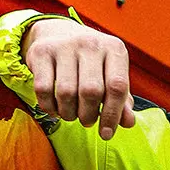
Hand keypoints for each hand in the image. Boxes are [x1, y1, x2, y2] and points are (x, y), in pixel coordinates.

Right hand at [21, 18, 135, 139]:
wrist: (60, 35)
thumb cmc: (94, 66)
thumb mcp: (112, 78)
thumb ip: (123, 102)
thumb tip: (128, 123)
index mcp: (114, 49)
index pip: (117, 86)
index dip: (112, 115)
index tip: (106, 134)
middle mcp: (90, 43)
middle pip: (91, 91)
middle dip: (88, 116)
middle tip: (87, 121)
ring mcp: (64, 45)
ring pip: (66, 93)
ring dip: (69, 114)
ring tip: (72, 115)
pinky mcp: (41, 51)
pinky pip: (43, 89)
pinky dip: (49, 107)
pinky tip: (55, 109)